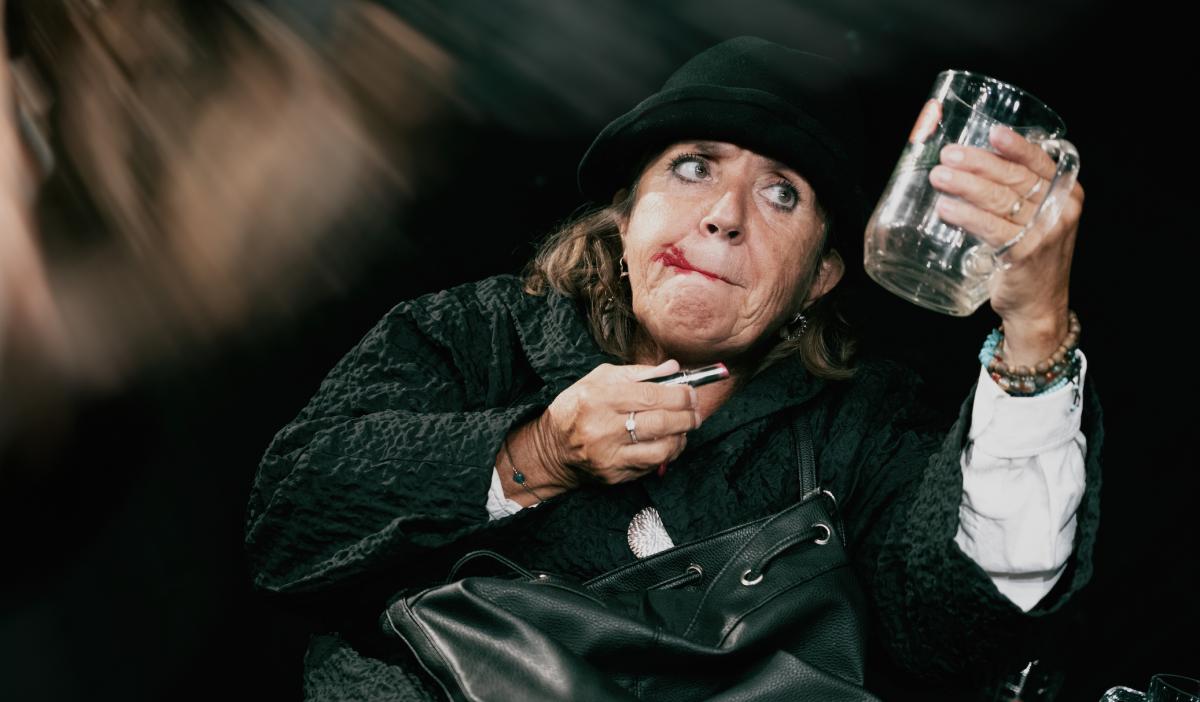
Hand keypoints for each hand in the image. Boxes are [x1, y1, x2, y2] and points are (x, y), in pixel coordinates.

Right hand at [536, 359, 699, 487]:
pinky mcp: (614, 474)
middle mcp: (602, 428)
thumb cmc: (578, 408)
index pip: (650, 395)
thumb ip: (638, 373)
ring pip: (661, 449)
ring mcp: (609, 455)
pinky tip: (669, 442)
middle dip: (687, 416)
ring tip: (684, 428)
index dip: (679, 394)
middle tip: (695, 411)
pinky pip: (652, 464)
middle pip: (660, 422)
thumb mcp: (599, 379)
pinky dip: (667, 452)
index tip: (691, 393)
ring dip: (681, 437)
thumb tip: (673, 368)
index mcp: (598, 398)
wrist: (553, 448)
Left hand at [930, 125, 1084, 362]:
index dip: (1016, 146)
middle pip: (1014, 178)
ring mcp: (1044, 232)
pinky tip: (945, 209)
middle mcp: (1061, 210)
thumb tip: (970, 167)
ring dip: (964, 185)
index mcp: (1067, 194)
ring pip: (999, 199)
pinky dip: (965, 215)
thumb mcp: (1034, 220)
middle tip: (948, 155)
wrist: (1039, 305)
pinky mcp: (1024, 253)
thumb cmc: (1030, 258)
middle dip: (977, 163)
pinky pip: (990, 227)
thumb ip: (1017, 194)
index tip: (992, 133)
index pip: (1040, 162)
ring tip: (938, 177)